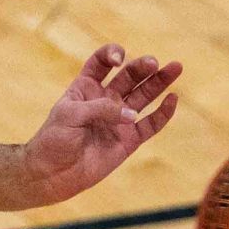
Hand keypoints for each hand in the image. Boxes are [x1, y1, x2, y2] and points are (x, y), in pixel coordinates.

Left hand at [22, 44, 183, 205]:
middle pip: (129, 76)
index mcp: (86, 87)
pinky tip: (173, 99)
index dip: (111, 54)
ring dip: (159, 82)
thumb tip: (131, 114)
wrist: (52, 174)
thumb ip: (101, 109)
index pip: (102, 63)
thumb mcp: (70, 115)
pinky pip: (150, 124)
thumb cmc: (54, 140)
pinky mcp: (129, 140)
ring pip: (144, 96)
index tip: (117, 60)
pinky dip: (163, 113)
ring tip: (175, 67)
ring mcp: (119, 119)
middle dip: (142, 67)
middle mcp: (106, 100)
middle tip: (154, 63)